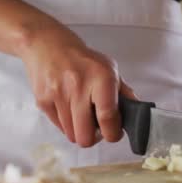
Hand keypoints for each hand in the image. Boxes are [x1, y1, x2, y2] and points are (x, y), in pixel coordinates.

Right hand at [18, 21, 136, 147]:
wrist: (47, 45)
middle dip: (93, 137)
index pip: (108, 118)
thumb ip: (124, 92)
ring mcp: (58, 95)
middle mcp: (78, 87)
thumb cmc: (81, 59)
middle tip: (97, 127)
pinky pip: (59, 128)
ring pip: (71, 135)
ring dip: (80, 130)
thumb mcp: (108, 68)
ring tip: (83, 114)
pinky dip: (67, 123)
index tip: (114, 133)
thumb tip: (138, 113)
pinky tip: (70, 108)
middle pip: (85, 137)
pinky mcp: (43, 102)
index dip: (113, 134)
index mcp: (100, 78)